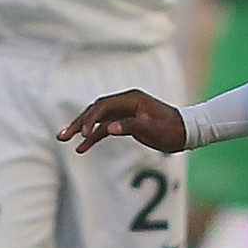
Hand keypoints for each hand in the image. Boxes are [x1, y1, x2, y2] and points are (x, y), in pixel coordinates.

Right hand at [58, 89, 187, 154]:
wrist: (186, 132)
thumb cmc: (171, 130)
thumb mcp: (152, 129)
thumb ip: (129, 127)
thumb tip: (108, 129)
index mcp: (131, 99)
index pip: (103, 106)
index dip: (90, 119)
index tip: (83, 134)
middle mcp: (125, 102)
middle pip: (95, 110)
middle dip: (78, 123)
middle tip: (62, 135)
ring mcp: (124, 111)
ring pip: (96, 119)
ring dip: (81, 129)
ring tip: (64, 139)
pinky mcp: (125, 122)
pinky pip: (104, 128)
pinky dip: (93, 137)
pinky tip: (82, 147)